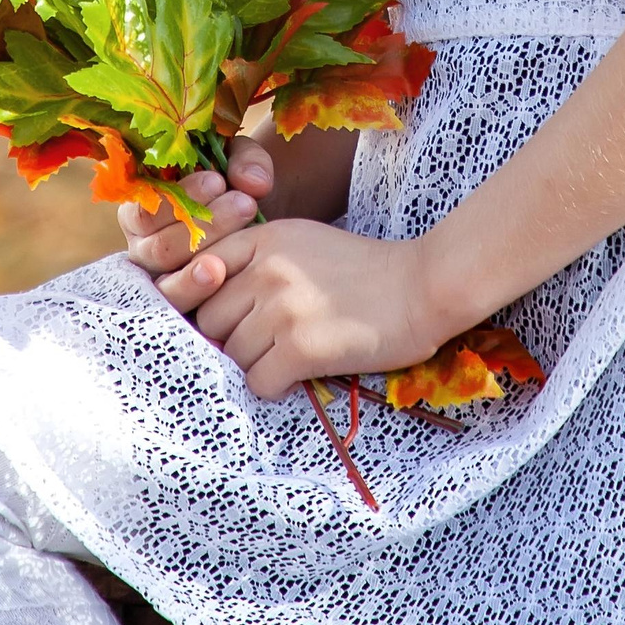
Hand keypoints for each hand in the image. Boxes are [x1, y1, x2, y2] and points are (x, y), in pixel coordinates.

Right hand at [120, 140, 271, 314]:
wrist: (262, 224)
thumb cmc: (237, 187)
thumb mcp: (238, 163)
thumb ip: (245, 161)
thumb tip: (252, 183)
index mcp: (145, 210)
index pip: (144, 210)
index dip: (179, 197)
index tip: (219, 180)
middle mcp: (144, 249)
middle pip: (159, 249)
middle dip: (204, 225)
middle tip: (245, 204)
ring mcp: (160, 283)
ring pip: (167, 282)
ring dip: (204, 259)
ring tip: (236, 246)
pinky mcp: (181, 308)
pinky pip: (180, 310)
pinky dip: (199, 294)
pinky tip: (223, 276)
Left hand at [187, 216, 443, 400]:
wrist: (424, 286)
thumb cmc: (367, 270)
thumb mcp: (306, 242)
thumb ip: (259, 260)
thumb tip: (213, 304)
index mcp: (266, 238)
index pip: (200, 272)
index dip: (208, 302)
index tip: (230, 318)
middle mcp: (267, 269)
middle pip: (210, 319)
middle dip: (230, 338)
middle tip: (262, 346)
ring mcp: (282, 308)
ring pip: (232, 354)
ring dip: (255, 364)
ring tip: (286, 359)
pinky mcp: (301, 347)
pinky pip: (258, 382)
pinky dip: (274, 386)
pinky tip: (298, 375)